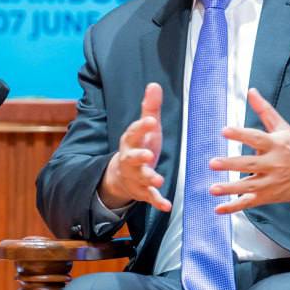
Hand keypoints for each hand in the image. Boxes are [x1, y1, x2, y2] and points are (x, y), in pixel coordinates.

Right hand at [99, 82, 171, 212]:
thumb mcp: (146, 128)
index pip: (134, 132)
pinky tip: (167, 205)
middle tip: (148, 154)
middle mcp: (131, 159)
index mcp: (131, 141)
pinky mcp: (142, 191)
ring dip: (149, 178)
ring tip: (158, 180)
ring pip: (140, 178)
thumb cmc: (139, 147)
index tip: (151, 121)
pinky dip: (157, 202)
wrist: (122, 176)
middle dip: (139, 156)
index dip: (142, 127)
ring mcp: (136, 176)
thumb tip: (154, 85)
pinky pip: (149, 198)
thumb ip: (150, 108)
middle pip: (132, 157)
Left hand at [209, 88, 289, 214]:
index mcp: (276, 145)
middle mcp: (273, 164)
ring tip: (213, 188)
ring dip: (229, 188)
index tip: (225, 130)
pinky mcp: (269, 196)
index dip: (240, 134)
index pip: (256, 138)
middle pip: (249, 164)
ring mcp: (271, 182)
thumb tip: (251, 91)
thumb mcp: (284, 127)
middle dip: (230, 164)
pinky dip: (234, 207)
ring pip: (248, 186)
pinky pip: (249, 203)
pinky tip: (219, 208)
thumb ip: (265, 111)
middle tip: (213, 163)